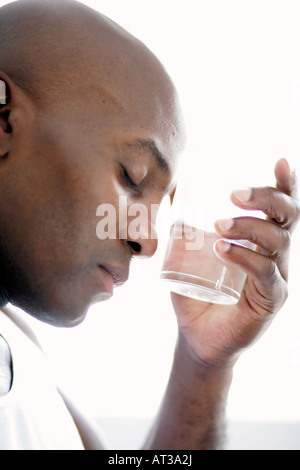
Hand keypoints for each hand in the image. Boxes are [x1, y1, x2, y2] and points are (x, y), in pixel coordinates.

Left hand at [171, 159, 299, 367]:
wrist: (196, 335)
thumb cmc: (195, 291)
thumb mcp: (187, 254)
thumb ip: (182, 227)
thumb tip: (169, 194)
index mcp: (261, 239)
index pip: (281, 208)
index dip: (286, 184)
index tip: (281, 163)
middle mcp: (275, 254)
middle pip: (287, 217)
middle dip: (265, 198)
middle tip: (234, 194)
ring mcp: (277, 276)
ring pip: (278, 242)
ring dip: (249, 227)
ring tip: (218, 226)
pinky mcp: (271, 299)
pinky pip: (266, 273)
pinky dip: (246, 257)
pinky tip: (223, 250)